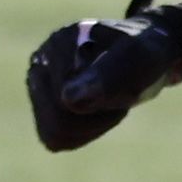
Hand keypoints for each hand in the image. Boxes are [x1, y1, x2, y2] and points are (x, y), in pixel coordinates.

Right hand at [25, 0, 181, 154]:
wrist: (144, 57)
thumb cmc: (145, 56)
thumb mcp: (138, 59)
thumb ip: (107, 75)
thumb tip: (69, 99)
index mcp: (60, 43)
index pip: (70, 102)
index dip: (107, 104)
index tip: (127, 80)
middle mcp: (41, 61)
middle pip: (58, 122)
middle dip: (97, 118)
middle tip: (118, 95)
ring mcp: (37, 83)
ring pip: (54, 133)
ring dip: (90, 126)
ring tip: (106, 101)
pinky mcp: (40, 103)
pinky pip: (53, 139)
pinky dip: (81, 133)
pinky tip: (95, 111)